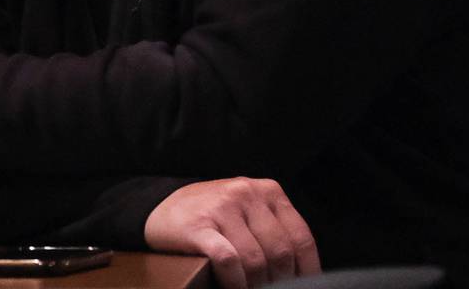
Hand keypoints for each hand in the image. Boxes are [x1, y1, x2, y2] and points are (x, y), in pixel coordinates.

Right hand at [144, 177, 319, 288]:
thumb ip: (274, 231)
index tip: (304, 288)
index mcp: (267, 191)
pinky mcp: (199, 225)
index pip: (300, 238)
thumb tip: (301, 272)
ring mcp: (221, 207)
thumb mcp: (249, 211)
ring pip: (255, 260)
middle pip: (279, 252)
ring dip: (256, 286)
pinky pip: (228, 260)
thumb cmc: (212, 216)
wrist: (161, 207)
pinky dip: (235, 282)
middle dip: (279, 282)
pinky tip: (233, 287)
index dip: (307, 272)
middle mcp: (246, 193)